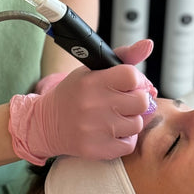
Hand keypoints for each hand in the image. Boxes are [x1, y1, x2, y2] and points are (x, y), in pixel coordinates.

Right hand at [9, 39, 155, 163]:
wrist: (45, 124)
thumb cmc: (74, 94)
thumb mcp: (91, 70)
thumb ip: (123, 57)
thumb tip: (148, 44)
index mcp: (92, 81)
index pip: (132, 76)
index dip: (137, 80)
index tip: (130, 84)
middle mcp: (94, 105)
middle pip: (141, 101)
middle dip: (137, 100)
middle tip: (124, 101)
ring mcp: (96, 129)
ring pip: (138, 124)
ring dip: (131, 120)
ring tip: (114, 117)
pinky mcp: (98, 149)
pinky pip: (130, 144)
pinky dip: (125, 139)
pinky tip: (111, 131)